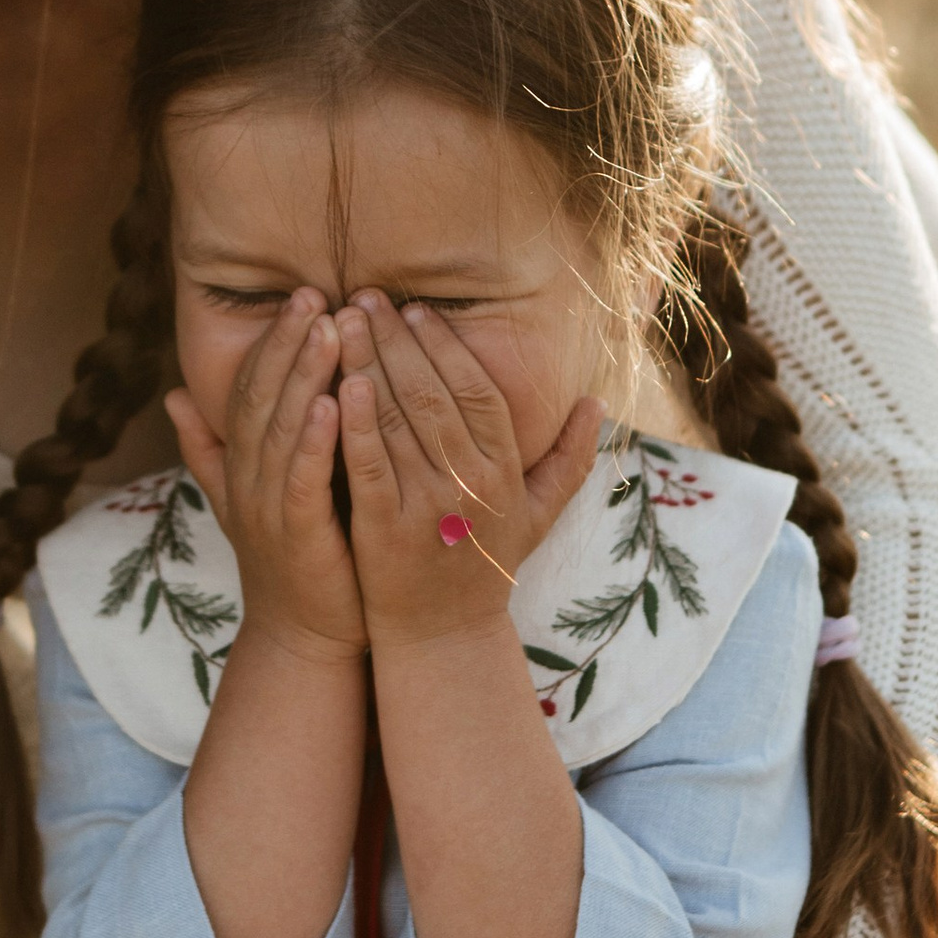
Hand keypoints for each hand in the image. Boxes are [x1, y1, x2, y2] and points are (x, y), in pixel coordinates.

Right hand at [166, 290, 361, 662]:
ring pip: (279, 428)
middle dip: (286, 343)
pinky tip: (331, 402)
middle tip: (313, 293)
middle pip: (260, 397)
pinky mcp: (296, 536)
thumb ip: (212, 448)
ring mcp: (267, 508)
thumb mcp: (250, 497)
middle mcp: (247, 480)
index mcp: (242, 465)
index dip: (269, 343)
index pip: (248, 390)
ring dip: (301, 375)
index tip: (299, 296)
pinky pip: (300, 478)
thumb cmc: (294, 561)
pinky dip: (312, 439)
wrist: (305, 639)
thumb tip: (171, 396)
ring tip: (327, 328)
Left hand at [332, 295, 600, 649]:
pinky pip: (370, 465)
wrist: (444, 640)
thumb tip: (598, 403)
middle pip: (432, 393)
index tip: (413, 310)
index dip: (445, 345)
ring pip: (398, 419)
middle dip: (395, 339)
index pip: (477, 389)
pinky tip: (339, 384)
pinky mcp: (387, 530)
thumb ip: (571, 459)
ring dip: (367, 363)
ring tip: (339, 322)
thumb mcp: (540, 515)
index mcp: (507, 471)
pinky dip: (355, 423)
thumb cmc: (487, 569)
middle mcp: (473, 483)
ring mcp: (431, 507)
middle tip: (363, 298)